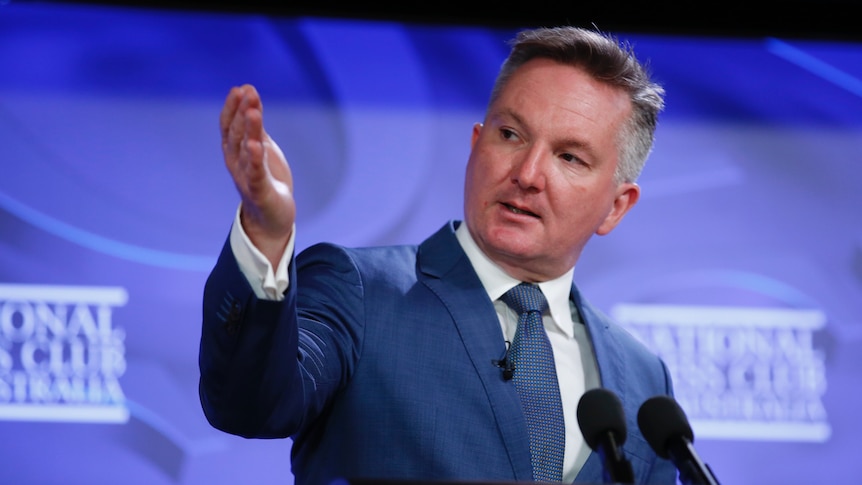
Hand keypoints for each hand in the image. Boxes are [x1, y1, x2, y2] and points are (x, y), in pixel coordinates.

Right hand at [220, 84, 294, 266]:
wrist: (271, 218)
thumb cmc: (266, 181)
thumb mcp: (261, 149)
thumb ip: (255, 126)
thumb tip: (250, 96)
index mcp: (236, 152)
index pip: (230, 126)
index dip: (234, 107)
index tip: (241, 88)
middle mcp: (237, 163)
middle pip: (237, 135)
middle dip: (242, 113)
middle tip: (248, 93)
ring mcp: (247, 177)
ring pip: (245, 151)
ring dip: (249, 130)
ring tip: (253, 111)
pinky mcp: (260, 192)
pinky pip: (255, 174)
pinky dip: (254, 160)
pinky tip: (255, 146)